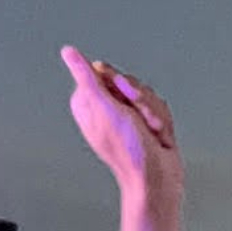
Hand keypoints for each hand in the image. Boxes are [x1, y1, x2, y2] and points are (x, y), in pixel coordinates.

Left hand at [60, 45, 181, 205]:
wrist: (156, 179)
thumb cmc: (130, 149)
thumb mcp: (105, 108)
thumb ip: (87, 78)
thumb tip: (68, 51)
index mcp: (88, 102)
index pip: (105, 71)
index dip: (120, 83)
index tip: (123, 100)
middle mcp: (106, 107)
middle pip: (128, 80)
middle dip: (141, 100)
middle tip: (139, 121)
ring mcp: (126, 116)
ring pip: (147, 94)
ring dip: (154, 113)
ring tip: (151, 134)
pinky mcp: (144, 123)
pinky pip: (159, 107)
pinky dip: (162, 123)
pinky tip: (158, 138)